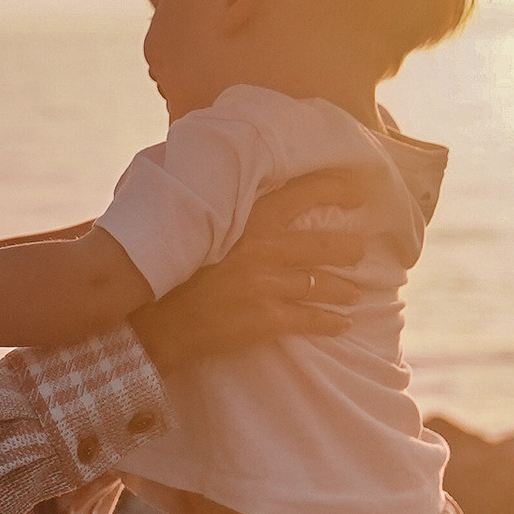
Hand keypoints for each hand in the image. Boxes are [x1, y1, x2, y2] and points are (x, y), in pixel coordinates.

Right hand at [137, 165, 380, 376]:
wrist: (152, 320)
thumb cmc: (167, 271)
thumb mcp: (192, 227)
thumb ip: (218, 208)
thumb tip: (227, 189)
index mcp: (246, 219)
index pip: (302, 195)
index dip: (335, 190)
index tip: (357, 192)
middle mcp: (264, 248)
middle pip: (323, 245)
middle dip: (348, 248)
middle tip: (361, 249)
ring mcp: (267, 285)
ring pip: (322, 284)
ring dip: (343, 289)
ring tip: (354, 292)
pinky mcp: (266, 319)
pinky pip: (310, 319)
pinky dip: (331, 322)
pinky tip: (342, 325)